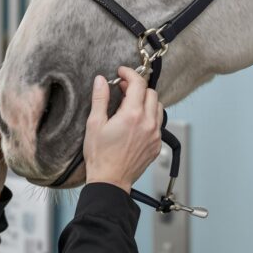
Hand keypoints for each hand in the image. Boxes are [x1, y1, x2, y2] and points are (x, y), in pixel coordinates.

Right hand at [83, 67, 162, 192]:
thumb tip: (101, 80)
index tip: (121, 72)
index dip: (130, 73)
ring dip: (146, 101)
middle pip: (151, 93)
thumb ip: (100, 99)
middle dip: (137, 87)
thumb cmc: (100, 155)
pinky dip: (149, 116)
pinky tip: (135, 121)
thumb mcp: (94, 124)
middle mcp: (148, 123)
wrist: (110, 180)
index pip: (138, 83)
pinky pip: (158, 123)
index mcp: (132, 115)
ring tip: (130, 105)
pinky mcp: (156, 144)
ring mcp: (154, 135)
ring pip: (158, 107)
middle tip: (122, 89)